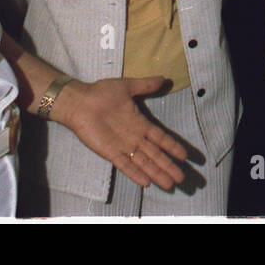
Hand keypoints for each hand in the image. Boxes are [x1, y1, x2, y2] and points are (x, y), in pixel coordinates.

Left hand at [51, 76, 187, 189]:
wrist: (79, 101)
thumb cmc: (101, 93)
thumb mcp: (126, 86)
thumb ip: (146, 85)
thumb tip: (164, 78)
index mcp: (139, 123)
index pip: (161, 138)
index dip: (172, 147)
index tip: (185, 157)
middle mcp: (134, 137)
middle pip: (156, 155)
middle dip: (168, 166)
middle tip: (182, 179)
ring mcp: (122, 146)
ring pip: (144, 163)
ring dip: (156, 174)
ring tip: (169, 185)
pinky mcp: (109, 153)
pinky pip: (125, 165)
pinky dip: (135, 174)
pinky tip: (146, 183)